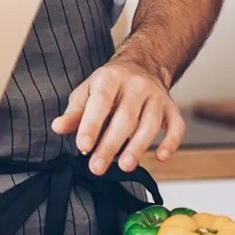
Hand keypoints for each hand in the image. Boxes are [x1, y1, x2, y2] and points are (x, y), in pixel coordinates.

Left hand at [51, 59, 185, 174]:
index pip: (100, 102)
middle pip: (125, 118)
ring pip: (150, 123)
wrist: (141, 66)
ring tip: (125, 166)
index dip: (91, 125)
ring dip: (138, 147)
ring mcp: (157, 96)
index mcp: (110, 78)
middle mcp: (136, 85)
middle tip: (97, 167)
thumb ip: (74, 112)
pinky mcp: (172, 107)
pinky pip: (176, 126)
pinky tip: (161, 157)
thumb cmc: (109, 85)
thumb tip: (58, 127)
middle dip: (111, 145)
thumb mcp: (87, 92)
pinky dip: (171, 142)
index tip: (83, 147)